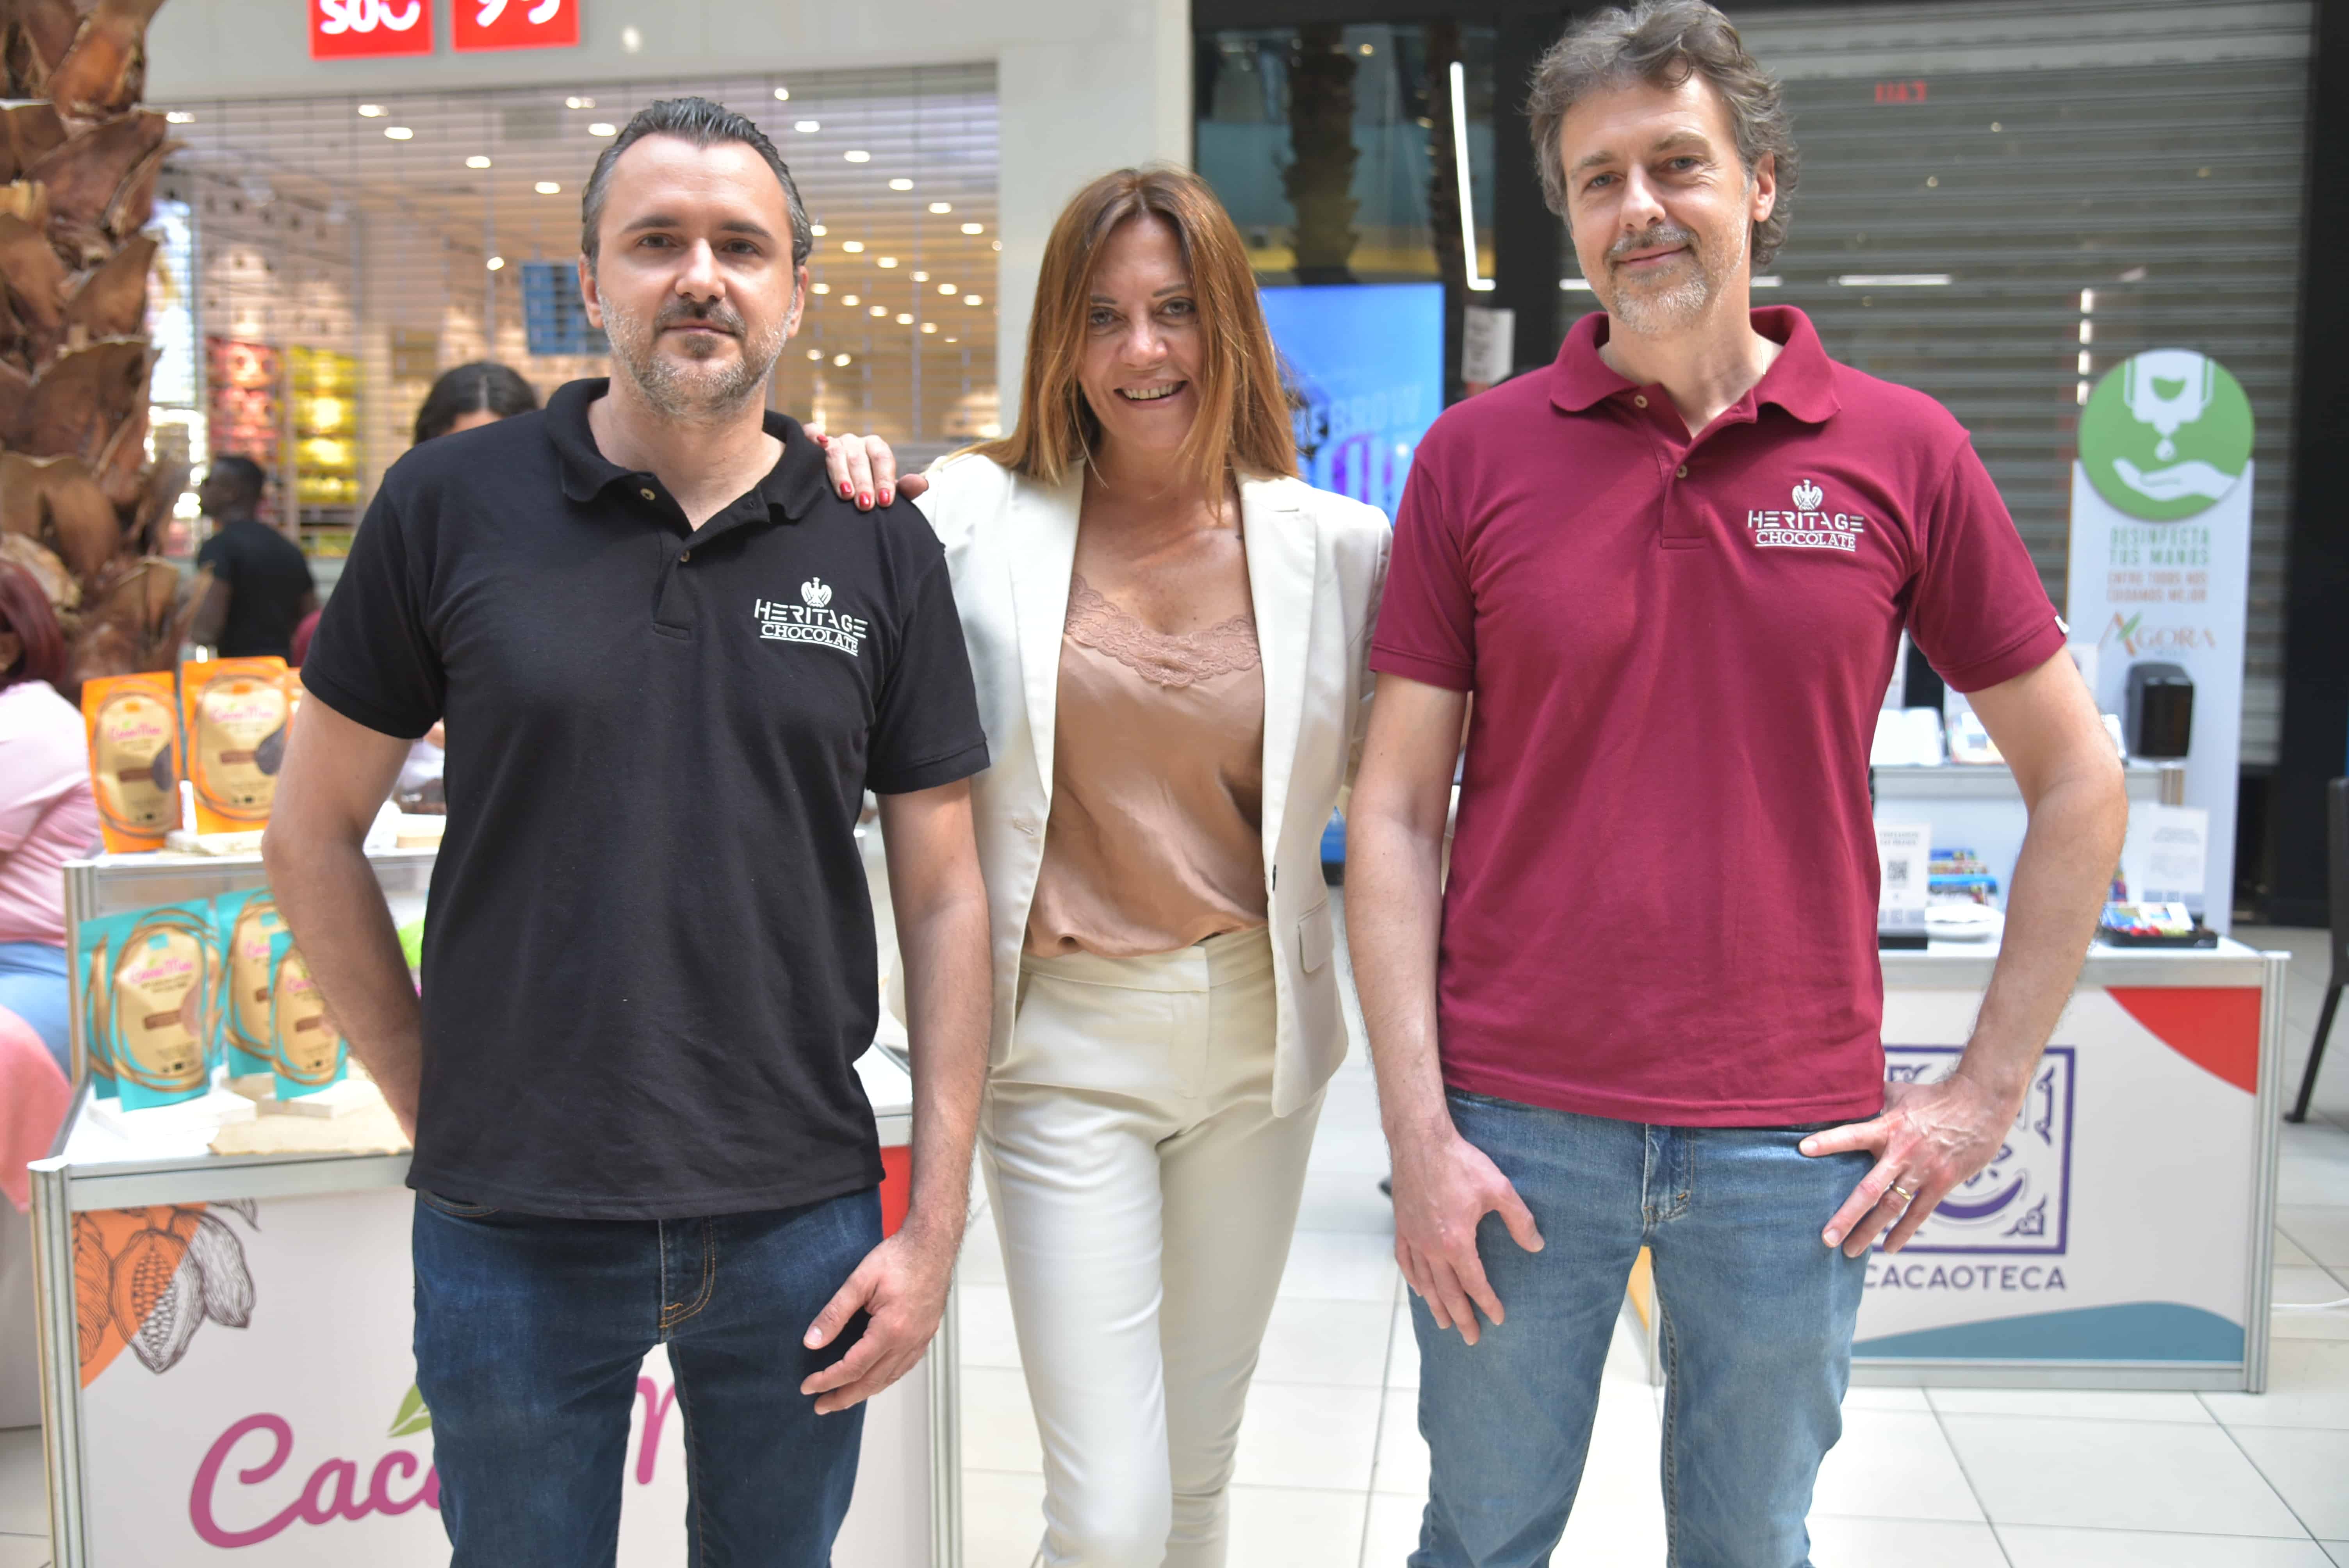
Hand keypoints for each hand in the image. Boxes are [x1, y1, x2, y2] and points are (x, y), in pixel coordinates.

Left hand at [799, 1223, 954, 1413]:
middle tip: (820, 1407)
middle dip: (843, 1397)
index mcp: (890, 1329)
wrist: (933, 1243)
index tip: (807, 1386)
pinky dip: (885, 1379)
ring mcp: (920, 1340)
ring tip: (842, 1398)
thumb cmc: (898, 1257)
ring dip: (864, 1392)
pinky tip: (874, 1379)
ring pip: (889, 1379)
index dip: (827, 1380)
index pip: (853, 1368)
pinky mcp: (926, 1334)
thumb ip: (834, 1313)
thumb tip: (812, 1342)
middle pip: (872, 1382)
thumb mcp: (859, 1280)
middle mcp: (908, 1341)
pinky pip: (904, 1367)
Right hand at [808, 426, 927, 510]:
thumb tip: (922, 484)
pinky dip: (812, 436)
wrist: (841, 488)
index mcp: (875, 448)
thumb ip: (904, 489)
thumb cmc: (866, 489)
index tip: (885, 501)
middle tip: (865, 504)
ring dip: (841, 473)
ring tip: (846, 494)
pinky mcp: (813, 442)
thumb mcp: (885, 491)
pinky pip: (811, 434)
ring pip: (836, 452)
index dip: (884, 479)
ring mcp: (834, 441)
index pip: (882, 458)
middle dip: (863, 482)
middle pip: (859, 458)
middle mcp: (855, 442)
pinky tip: (815, 443)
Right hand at [1388, 1121, 1542, 1344]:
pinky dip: (1413, 1279)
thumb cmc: (1461, 1162)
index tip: (1499, 1318)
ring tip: (1444, 1323)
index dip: (1488, 1303)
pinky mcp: (1402, 1225)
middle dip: (1461, 1317)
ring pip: (1424, 1282)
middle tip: (1471, 1338)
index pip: (1474, 1283)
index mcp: (1456, 1242)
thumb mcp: (1499, 1189)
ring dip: (1436, 1305)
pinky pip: (1404, 1260)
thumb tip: (1537, 1246)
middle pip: (1447, 1292)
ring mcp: (1413, 1237)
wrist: (1420, 1140)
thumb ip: (1520, 1220)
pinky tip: (1419, 1289)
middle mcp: (1431, 1246)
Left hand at [1802, 1073, 2021, 1256]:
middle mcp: (1902, 1153)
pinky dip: (1903, 1232)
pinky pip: (1919, 1214)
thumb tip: (1843, 1095)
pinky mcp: (1942, 1183)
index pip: (1852, 1134)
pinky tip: (1889, 1248)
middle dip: (1846, 1216)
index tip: (1802, 1149)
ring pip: (1891, 1208)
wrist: (1981, 1103)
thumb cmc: (1935, 1096)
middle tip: (1826, 1238)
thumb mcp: (1898, 1093)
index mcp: (1888, 1127)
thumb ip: (1871, 1101)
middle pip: (1869, 1190)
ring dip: (1870, 1232)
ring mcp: (1923, 1171)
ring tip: (1849, 1251)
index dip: (1828, 1141)